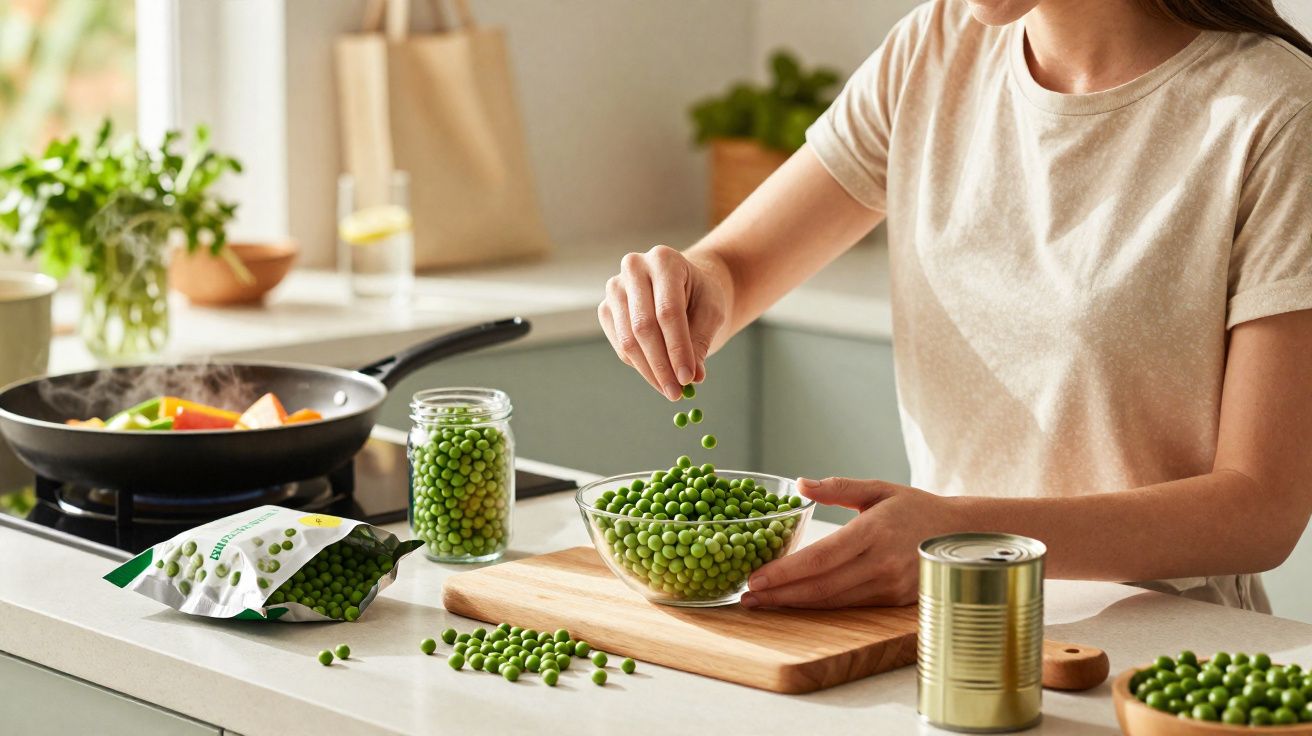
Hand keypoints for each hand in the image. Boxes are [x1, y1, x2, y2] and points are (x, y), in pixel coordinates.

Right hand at [597, 245, 727, 400]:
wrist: (684, 284)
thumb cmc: (701, 295)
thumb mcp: (712, 312)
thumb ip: (701, 341)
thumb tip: (693, 377)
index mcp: (664, 260)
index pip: (668, 311)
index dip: (678, 348)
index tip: (689, 378)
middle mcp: (633, 268)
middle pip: (643, 326)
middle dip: (662, 365)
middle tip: (677, 393)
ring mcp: (615, 288)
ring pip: (628, 340)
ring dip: (649, 371)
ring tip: (670, 391)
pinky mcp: (606, 309)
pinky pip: (621, 345)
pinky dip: (639, 366)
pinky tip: (658, 376)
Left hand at [741, 478, 960, 608]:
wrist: (962, 534)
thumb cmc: (915, 508)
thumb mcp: (878, 488)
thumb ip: (838, 486)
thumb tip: (800, 483)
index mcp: (873, 531)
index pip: (821, 558)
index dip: (786, 572)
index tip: (755, 577)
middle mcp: (881, 563)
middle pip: (822, 587)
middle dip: (780, 595)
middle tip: (746, 597)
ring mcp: (889, 586)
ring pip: (833, 602)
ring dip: (794, 604)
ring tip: (762, 602)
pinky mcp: (893, 601)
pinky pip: (848, 605)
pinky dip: (818, 606)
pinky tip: (795, 602)